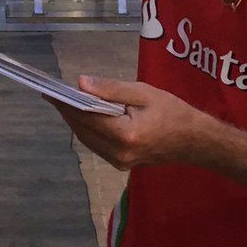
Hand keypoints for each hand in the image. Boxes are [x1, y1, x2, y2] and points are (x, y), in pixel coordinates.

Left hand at [49, 75, 213, 170]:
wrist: (196, 142)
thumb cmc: (173, 112)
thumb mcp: (143, 93)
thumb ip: (111, 89)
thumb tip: (80, 82)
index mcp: (125, 135)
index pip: (86, 117)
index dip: (66, 103)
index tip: (50, 90)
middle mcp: (118, 153)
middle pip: (82, 130)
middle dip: (67, 111)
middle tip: (53, 93)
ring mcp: (119, 162)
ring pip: (86, 140)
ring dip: (74, 121)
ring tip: (63, 102)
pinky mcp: (121, 164)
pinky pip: (96, 145)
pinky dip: (86, 130)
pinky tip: (81, 116)